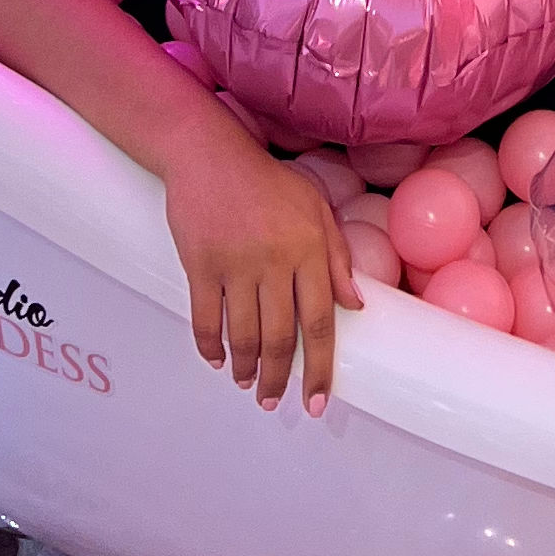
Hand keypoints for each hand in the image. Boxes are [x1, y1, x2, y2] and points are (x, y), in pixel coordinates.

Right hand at [161, 121, 359, 416]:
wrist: (209, 153)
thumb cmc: (267, 181)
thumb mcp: (315, 207)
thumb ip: (337, 257)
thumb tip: (354, 306)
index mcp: (309, 248)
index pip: (319, 322)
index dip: (319, 368)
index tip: (317, 401)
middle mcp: (275, 260)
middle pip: (279, 337)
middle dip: (277, 380)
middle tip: (273, 402)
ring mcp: (235, 263)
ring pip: (243, 334)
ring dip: (245, 368)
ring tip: (246, 384)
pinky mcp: (200, 264)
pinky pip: (205, 318)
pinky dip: (210, 346)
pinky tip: (218, 361)